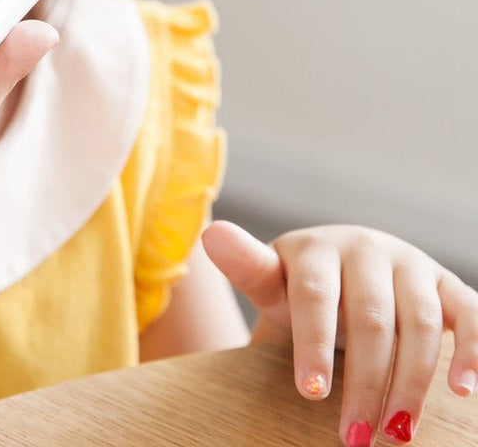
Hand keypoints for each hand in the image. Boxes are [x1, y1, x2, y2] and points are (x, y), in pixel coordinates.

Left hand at [203, 220, 477, 444]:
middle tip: (352, 439)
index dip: (313, 346)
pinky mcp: (449, 286)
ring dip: (412, 383)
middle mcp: (366, 248)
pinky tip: (464, 391)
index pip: (315, 297)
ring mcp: (411, 264)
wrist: (350, 271)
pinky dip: (473, 352)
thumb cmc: (302, 288)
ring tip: (396, 433)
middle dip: (363, 383)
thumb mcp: (273, 281)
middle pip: (370, 318)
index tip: (311, 395)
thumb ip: (246, 266)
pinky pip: (471, 315)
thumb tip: (210, 235)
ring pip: (420, 324)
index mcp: (316, 248)